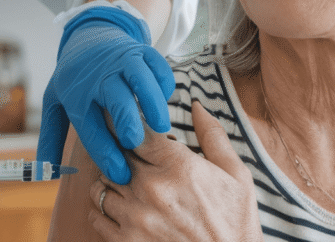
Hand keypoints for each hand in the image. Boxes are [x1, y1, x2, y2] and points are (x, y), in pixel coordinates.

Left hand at [38, 6, 174, 184]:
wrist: (90, 36)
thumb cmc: (75, 78)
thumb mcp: (55, 103)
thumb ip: (51, 137)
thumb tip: (45, 172)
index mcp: (76, 95)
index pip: (89, 127)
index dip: (105, 153)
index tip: (120, 174)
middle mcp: (99, 77)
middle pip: (114, 98)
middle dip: (126, 121)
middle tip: (136, 144)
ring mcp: (121, 61)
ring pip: (140, 78)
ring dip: (152, 102)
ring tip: (162, 128)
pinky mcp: (141, 51)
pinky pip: (157, 65)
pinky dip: (164, 83)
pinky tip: (163, 100)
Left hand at [88, 101, 263, 240]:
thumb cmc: (236, 222)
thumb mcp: (237, 175)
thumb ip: (213, 136)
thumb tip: (196, 105)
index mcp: (179, 166)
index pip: (136, 131)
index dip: (130, 125)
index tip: (129, 123)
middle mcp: (152, 189)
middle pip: (115, 155)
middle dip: (121, 152)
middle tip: (131, 154)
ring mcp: (135, 217)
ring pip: (101, 183)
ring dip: (111, 179)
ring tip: (127, 182)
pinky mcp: (126, 241)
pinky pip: (96, 215)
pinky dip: (103, 208)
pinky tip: (122, 207)